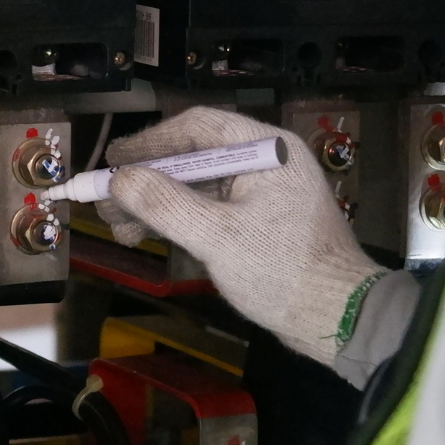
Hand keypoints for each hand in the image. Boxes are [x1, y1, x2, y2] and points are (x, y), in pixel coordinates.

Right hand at [98, 107, 388, 364]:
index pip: (198, 126)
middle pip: (193, 154)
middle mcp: (265, 160)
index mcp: (265, 148)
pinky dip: (179, 219)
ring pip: (198, 184)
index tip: (112, 162)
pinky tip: (147, 236)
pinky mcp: (261, 219)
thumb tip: (119, 178)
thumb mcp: (217, 238)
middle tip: (106, 202)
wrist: (338, 318)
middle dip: (147, 179)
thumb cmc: (283, 272)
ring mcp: (263, 190)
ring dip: (157, 203)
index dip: (150, 141)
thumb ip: (166, 204)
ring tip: (118, 228)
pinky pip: (211, 206)